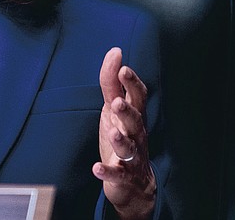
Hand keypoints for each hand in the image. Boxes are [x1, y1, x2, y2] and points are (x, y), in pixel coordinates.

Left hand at [93, 47, 155, 219]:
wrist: (134, 182)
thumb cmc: (123, 136)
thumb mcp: (114, 108)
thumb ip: (112, 82)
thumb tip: (115, 52)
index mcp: (134, 116)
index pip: (138, 98)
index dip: (132, 84)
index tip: (124, 69)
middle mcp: (136, 134)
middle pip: (135, 121)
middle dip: (127, 111)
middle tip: (118, 102)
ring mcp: (131, 156)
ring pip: (129, 147)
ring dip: (120, 140)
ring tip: (112, 133)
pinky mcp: (122, 175)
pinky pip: (117, 174)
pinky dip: (107, 172)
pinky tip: (96, 168)